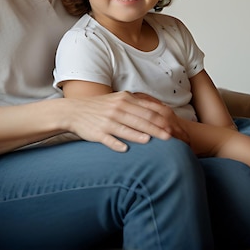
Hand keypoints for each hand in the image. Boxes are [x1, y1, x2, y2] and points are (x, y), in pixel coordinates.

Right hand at [61, 90, 188, 152]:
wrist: (75, 111)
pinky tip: (127, 149)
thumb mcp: (119, 100)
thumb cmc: (101, 107)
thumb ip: (136, 104)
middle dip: (158, 128)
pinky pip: (110, 139)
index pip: (148, 109)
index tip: (174, 126)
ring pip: (128, 129)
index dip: (162, 118)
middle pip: (142, 119)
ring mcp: (108, 121)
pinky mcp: (98, 132)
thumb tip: (157, 110)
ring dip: (142, 135)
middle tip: (171, 137)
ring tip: (155, 141)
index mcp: (125, 100)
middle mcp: (118, 109)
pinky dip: (118, 144)